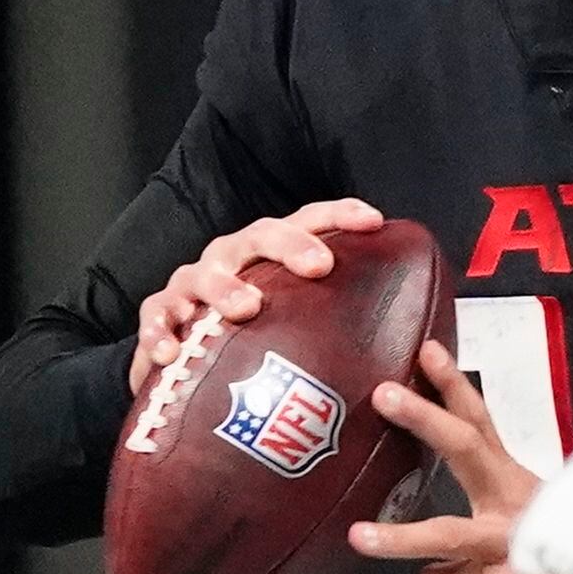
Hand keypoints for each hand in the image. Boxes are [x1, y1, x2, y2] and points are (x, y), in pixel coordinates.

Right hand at [131, 199, 383, 392]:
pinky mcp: (162, 313)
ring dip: (226, 289)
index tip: (374, 221)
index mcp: (273, 252)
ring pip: (207, 274)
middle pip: (260, 236)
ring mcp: (194, 283)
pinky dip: (161, 332)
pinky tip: (172, 353)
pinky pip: (157, 316)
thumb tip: (415, 356)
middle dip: (291, 245)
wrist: (189, 358)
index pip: (310, 221)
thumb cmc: (260, 332)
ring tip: (246, 308)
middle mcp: (235, 258)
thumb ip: (346, 326)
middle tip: (319, 266)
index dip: (341, 215)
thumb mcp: (304, 323)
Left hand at [350, 340, 539, 573]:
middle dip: (427, 420)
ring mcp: (514, 543)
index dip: (452, 387)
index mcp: (509, 481)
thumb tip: (423, 572)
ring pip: (454, 534)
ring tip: (360, 536)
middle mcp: (512, 503)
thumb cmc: (556, 554)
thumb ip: (464, 545)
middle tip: (386, 395)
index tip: (426, 352)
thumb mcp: (513, 530)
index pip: (479, 424)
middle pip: (467, 450)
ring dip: (405, 536)